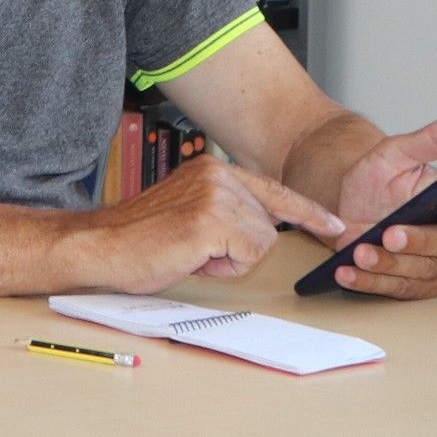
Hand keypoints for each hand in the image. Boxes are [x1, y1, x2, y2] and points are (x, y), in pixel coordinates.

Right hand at [90, 158, 344, 293]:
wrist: (102, 247)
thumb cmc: (140, 239)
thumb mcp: (189, 211)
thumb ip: (227, 209)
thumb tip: (267, 226)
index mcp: (212, 169)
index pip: (273, 190)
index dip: (307, 211)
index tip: (334, 224)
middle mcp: (218, 175)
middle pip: (269, 225)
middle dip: (239, 249)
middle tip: (195, 249)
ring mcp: (217, 196)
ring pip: (262, 242)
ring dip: (230, 260)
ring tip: (191, 252)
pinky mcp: (213, 221)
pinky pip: (248, 255)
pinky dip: (224, 267)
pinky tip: (193, 258)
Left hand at [322, 102, 436, 300]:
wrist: (341, 202)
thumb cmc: (376, 178)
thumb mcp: (397, 152)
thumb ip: (435, 136)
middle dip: (418, 242)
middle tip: (389, 233)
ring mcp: (435, 263)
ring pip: (422, 272)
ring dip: (389, 265)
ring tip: (359, 251)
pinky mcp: (412, 284)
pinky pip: (397, 290)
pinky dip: (371, 283)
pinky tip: (348, 272)